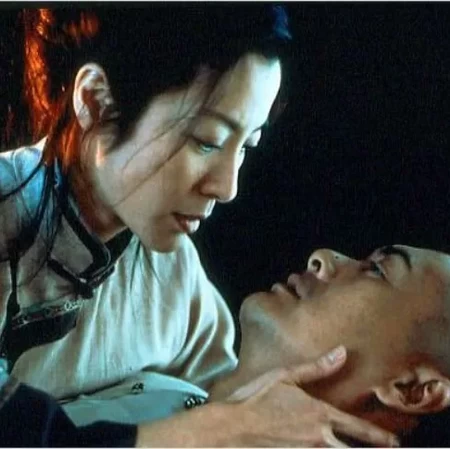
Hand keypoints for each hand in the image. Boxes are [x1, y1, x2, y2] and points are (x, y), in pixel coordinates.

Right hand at [136, 346, 398, 446]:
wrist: (231, 427)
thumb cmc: (255, 399)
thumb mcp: (285, 376)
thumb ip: (316, 367)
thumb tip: (342, 352)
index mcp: (319, 414)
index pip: (358, 428)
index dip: (379, 437)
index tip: (393, 443)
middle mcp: (318, 437)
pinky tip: (321, 448)